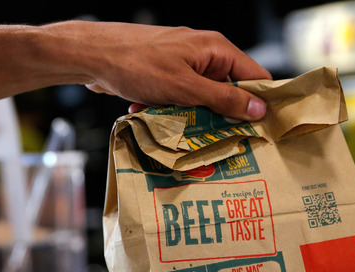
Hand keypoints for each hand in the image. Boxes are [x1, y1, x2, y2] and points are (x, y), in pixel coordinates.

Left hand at [53, 22, 270, 120]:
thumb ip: (223, 99)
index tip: (264, 130)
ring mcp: (183, 65)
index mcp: (215, 49)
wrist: (91, 56)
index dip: (261, 103)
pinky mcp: (165, 77)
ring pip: (202, 99)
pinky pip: (179, 100)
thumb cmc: (135, 63)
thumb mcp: (185, 87)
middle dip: (221, 116)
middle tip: (219, 139)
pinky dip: (170, 111)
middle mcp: (203, 55)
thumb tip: (258, 108)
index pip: (255, 76)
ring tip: (177, 127)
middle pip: (228, 92)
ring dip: (191, 117)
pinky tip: (151, 114)